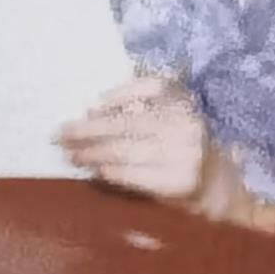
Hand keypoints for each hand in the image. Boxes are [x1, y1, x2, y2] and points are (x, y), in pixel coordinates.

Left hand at [59, 75, 209, 201]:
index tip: (90, 107)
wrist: (214, 186)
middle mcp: (188, 125)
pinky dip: (109, 172)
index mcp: (186, 102)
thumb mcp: (169, 119)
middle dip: (89, 129)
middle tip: (60, 134)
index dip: (120, 95)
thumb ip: (139, 109)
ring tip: (69, 154)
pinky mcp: (179, 182)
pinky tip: (93, 171)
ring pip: (126, 150)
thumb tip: (91, 113)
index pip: (152, 87)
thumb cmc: (179, 148)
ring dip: (91, 153)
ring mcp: (186, 154)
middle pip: (129, 123)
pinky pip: (134, 175)